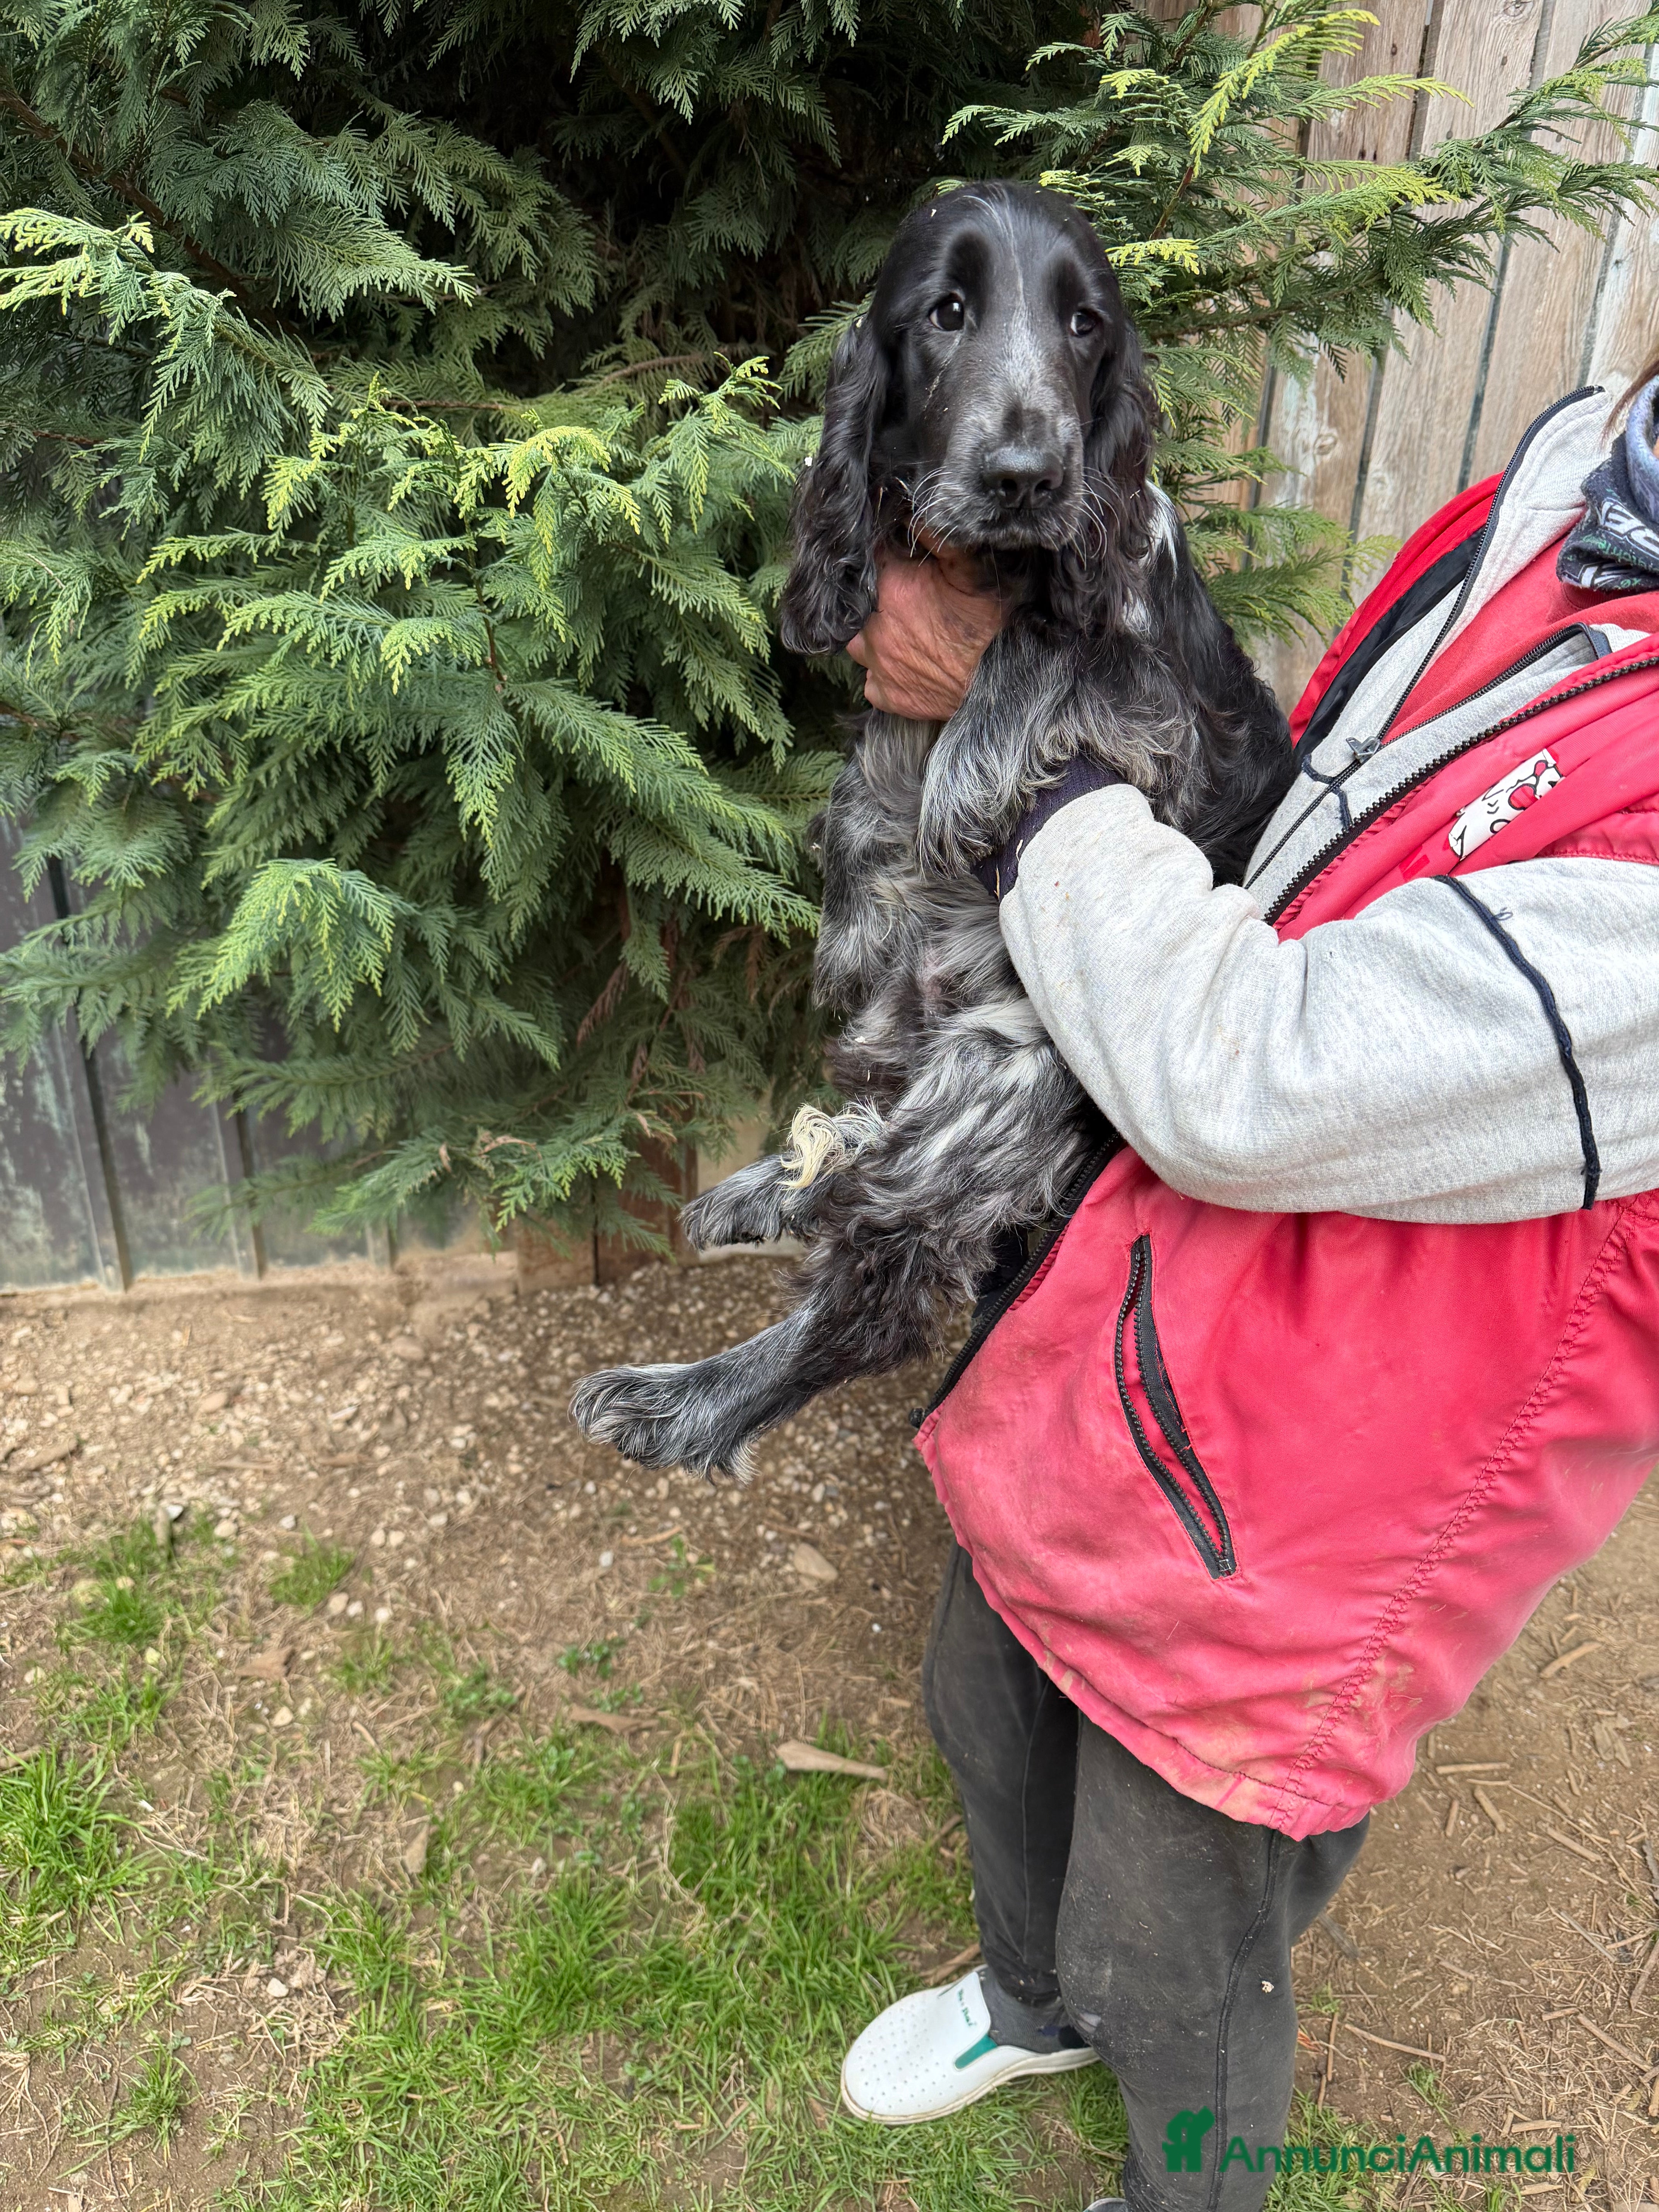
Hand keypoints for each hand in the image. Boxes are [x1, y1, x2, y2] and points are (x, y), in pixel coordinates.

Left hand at [846, 540, 1006, 719]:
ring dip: (873, 634)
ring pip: (857, 642)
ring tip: (900, 631)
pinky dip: (882, 673)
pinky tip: (903, 664)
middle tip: (905, 599)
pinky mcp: (887, 696)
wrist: (1001, 680)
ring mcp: (878, 664)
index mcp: (890, 587)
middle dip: (877, 598)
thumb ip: (940, 538)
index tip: (898, 559)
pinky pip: (870, 681)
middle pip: (860, 603)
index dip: (883, 557)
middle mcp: (873, 627)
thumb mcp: (972, 569)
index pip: (869, 559)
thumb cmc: (989, 624)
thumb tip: (914, 514)